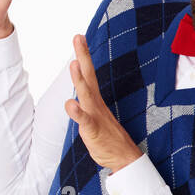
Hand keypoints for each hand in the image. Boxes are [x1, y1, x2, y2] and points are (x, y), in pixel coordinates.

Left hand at [64, 34, 143, 172]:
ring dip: (80, 79)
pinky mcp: (93, 130)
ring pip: (86, 95)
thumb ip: (82, 106)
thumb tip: (73, 98)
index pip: (88, 74)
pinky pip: (85, 120)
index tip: (79, 38)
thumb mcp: (91, 117)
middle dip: (83, 56)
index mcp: (94, 99)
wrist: (123, 157)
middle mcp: (95, 103)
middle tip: (78, 37)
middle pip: (88, 76)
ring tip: (74, 63)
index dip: (83, 56)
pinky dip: (77, 112)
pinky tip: (70, 104)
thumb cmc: (107, 137)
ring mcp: (95, 115)